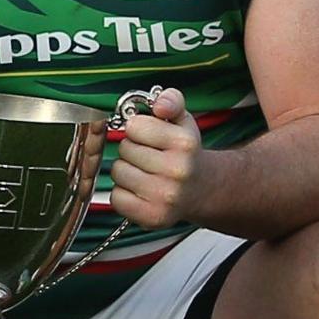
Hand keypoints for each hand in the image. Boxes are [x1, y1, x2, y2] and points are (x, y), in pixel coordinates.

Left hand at [105, 86, 199, 229]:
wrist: (201, 189)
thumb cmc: (185, 152)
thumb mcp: (182, 120)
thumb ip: (171, 100)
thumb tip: (160, 104)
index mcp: (185, 143)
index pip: (134, 126)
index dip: (138, 128)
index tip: (149, 135)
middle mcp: (178, 171)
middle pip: (124, 149)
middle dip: (132, 150)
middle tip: (148, 156)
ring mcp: (166, 197)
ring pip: (117, 173)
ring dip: (126, 171)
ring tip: (145, 173)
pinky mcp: (153, 217)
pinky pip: (116, 198)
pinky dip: (123, 194)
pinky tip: (141, 191)